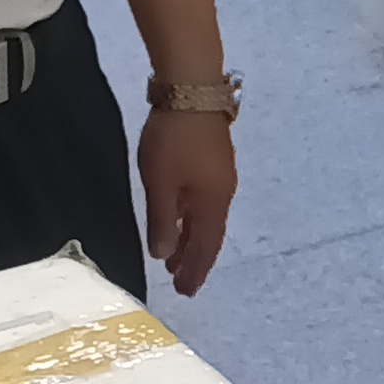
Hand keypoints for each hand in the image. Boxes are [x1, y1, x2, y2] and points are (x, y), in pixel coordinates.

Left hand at [140, 105, 239, 297]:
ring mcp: (220, 176)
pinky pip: (204, 202)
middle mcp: (223, 194)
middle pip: (210, 235)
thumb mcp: (161, 184)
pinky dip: (192, 219)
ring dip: (191, 239)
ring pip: (206, 218)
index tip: (186, 292)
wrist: (191, 91)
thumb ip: (163, 221)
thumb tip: (164, 256)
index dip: (196, 270)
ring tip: (175, 258)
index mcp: (213, 203)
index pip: (206, 246)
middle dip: (195, 259)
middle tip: (182, 283)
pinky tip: (180, 219)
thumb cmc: (173, 140)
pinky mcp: (213, 161)